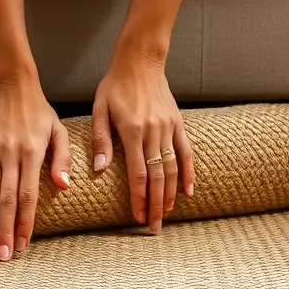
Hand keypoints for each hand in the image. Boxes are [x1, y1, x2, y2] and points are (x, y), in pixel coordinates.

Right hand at [0, 76, 71, 259]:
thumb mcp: (59, 132)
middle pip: (8, 200)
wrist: (12, 85)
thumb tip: (63, 188)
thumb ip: (63, 160)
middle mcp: (12, 154)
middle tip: (3, 255)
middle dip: (6, 230)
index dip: (25, 222)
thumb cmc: (39, 112)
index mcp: (33, 154)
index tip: (23, 244)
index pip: (29, 196)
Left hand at [92, 51, 194, 232]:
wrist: (140, 60)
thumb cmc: (115, 85)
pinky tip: (189, 191)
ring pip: (172, 168)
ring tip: (166, 213)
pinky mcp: (178, 123)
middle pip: (157, 177)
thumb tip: (101, 169)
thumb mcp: (100, 109)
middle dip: (155, 205)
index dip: (139, 198)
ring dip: (170, 194)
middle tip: (153, 227)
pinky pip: (186, 152)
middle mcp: (153, 132)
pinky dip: (189, 172)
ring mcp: (168, 128)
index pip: (138, 174)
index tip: (137, 217)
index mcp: (132, 131)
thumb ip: (101, 140)